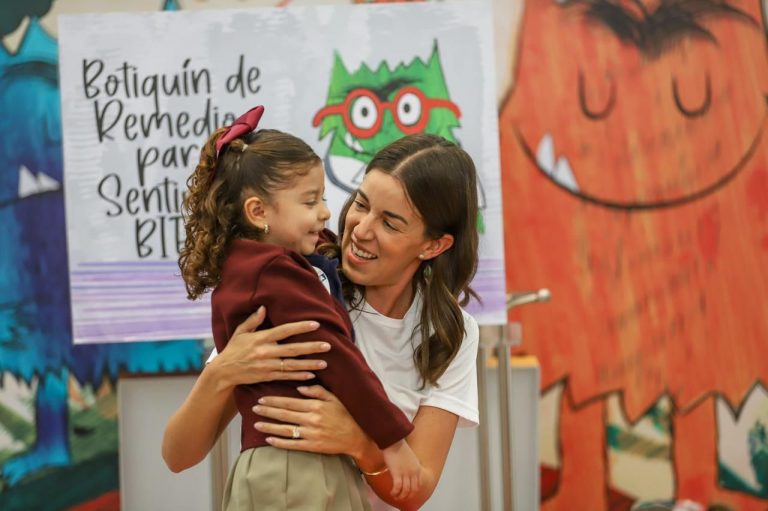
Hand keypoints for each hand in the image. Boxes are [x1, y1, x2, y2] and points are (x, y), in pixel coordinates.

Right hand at [210, 306, 329, 389]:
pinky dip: (299, 376)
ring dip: (309, 364)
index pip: (284, 331)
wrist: (223, 372)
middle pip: (292, 349)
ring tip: (324, 363)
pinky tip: (311, 375)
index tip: (316, 325)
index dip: (300, 327)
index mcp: (261, 339)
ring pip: (292, 365)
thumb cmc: (233, 349)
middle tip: (328, 345)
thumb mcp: (240, 332)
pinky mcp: (267, 376)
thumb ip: (253, 320)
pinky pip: (286, 377)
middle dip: (311, 348)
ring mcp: (267, 366)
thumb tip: (264, 307)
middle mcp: (266, 352)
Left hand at [253, 385, 369, 457]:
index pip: (289, 402)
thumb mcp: (334, 397)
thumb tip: (299, 388)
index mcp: (315, 406)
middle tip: (254, 409)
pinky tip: (268, 440)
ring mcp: (311, 434)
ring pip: (285, 430)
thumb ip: (317, 391)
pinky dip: (279, 443)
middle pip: (284, 414)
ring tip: (256, 425)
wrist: (356, 436)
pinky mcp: (312, 446)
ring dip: (269, 427)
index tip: (262, 398)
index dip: (274, 400)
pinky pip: (292, 445)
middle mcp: (311, 419)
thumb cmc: (345, 414)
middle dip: (267, 411)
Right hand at [382, 440, 421, 499]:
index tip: (408, 493)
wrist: (393, 440)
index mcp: (417, 468)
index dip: (413, 491)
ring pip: (405, 491)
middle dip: (407, 496)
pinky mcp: (397, 473)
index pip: (418, 484)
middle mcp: (413, 472)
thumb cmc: (399, 447)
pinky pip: (397, 488)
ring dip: (400, 496)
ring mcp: (406, 473)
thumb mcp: (410, 458)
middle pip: (413, 490)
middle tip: (401, 497)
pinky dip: (395, 492)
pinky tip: (391, 493)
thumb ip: (410, 466)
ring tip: (395, 496)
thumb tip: (406, 472)